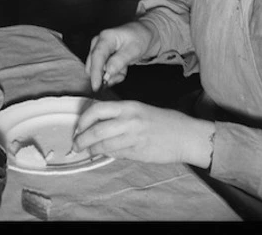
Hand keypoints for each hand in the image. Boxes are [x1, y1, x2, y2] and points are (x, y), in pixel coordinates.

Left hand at [72, 99, 214, 166]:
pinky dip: (107, 154)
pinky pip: (117, 154)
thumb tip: (99, 124)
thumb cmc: (164, 121)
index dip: (83, 119)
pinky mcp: (139, 153)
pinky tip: (103, 154)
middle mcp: (129, 121)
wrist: (186, 135)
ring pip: (105, 145)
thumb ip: (119, 116)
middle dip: (82, 139)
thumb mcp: (140, 109)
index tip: (78, 126)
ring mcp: (134, 138)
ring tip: (87, 151)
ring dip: (92, 149)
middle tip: (76, 144)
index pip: (97, 110)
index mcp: (128, 107)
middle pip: (96, 131)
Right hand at [85, 22, 152, 90]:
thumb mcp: (134, 50)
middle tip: (122, 75)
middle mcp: (98, 42)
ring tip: (124, 69)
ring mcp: (98, 49)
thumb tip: (107, 72)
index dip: (95, 72)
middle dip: (107, 75)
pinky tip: (121, 68)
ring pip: (98, 70)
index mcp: (106, 37)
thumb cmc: (139, 38)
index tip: (96, 86)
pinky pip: (102, 71)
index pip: (97, 56)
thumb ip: (120, 61)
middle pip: (94, 65)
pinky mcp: (101, 56)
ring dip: (111, 75)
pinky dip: (113, 73)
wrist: (142, 34)